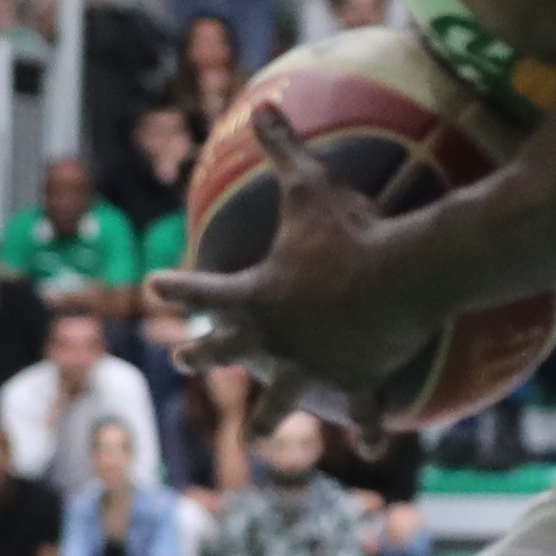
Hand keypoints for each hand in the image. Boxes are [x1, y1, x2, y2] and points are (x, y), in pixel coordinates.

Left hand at [144, 109, 432, 424]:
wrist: (400, 277)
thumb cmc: (349, 232)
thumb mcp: (312, 186)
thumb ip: (284, 149)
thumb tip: (265, 103)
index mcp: (254, 296)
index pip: (200, 290)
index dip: (175, 288)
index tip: (155, 287)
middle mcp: (273, 341)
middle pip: (224, 353)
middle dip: (200, 356)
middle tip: (182, 360)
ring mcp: (313, 368)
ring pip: (280, 403)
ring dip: (267, 421)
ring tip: (255, 437)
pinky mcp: (356, 381)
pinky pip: (361, 413)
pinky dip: (368, 431)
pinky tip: (371, 451)